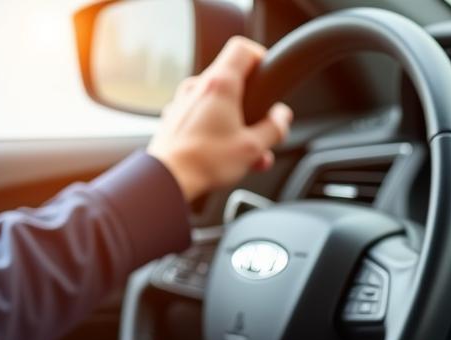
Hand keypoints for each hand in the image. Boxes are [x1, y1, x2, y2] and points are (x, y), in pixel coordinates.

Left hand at [147, 37, 292, 201]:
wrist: (167, 179)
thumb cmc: (206, 162)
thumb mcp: (251, 148)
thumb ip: (273, 130)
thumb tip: (282, 118)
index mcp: (220, 84)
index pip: (242, 48)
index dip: (259, 57)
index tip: (266, 77)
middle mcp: (198, 87)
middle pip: (232, 81)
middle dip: (251, 106)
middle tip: (261, 130)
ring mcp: (182, 102)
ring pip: (216, 104)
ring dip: (234, 124)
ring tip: (245, 154)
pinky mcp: (173, 120)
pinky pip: (200, 118)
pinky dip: (214, 131)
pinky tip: (222, 155)